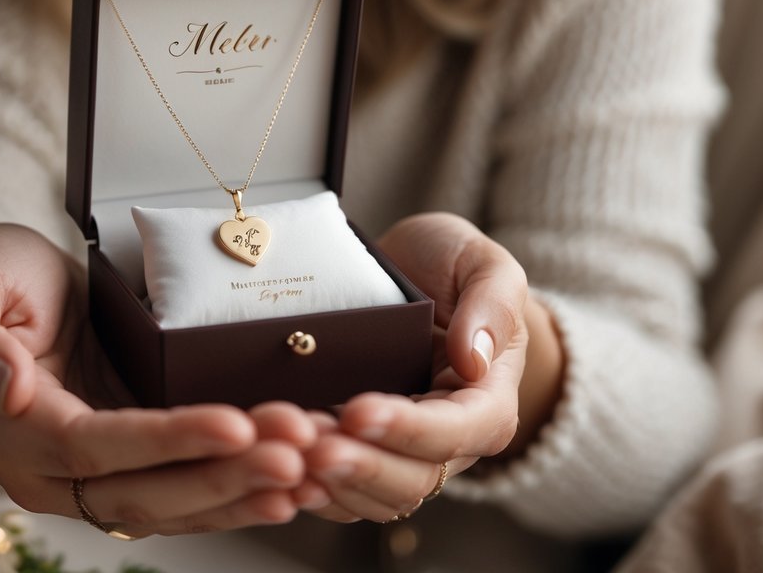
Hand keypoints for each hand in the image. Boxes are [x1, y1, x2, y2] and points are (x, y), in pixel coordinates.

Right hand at [0, 223, 326, 533]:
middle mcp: (45, 472)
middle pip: (141, 493)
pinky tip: (291, 490)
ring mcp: (87, 477)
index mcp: (7, 431)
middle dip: (223, 477)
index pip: (92, 448)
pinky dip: (236, 497)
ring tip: (310, 473)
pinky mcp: (125, 466)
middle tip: (295, 453)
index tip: (234, 425)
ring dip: (241, 494)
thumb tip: (9, 391)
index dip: (165, 442)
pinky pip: (181, 496)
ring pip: (169, 506)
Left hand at [302, 213, 563, 522]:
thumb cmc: (448, 265)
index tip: (358, 410)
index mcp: (486, 402)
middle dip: (360, 467)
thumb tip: (475, 358)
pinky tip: (271, 465)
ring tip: (283, 451)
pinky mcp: (358, 454)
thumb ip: (491, 302)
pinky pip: (335, 492)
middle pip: (411, 480)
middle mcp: (447, 443)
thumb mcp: (480, 263)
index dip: (407, 429)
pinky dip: (304, 486)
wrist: (407, 273)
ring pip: (370, 498)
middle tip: (310, 447)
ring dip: (326, 482)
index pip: (455, 431)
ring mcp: (399, 454)